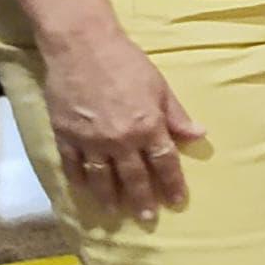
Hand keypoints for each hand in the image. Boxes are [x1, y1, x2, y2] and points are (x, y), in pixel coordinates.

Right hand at [41, 26, 202, 221]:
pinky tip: (84, 190)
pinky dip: (79, 180)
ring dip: (109, 198)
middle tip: (147, 218)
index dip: (173, 184)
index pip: (164, 163)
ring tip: (113, 212)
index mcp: (148, 127)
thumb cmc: (126, 62)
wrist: (81, 46)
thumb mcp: (159, 86)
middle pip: (134, 178)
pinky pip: (73, 166)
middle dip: (142, 200)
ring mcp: (91, 141)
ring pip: (102, 179)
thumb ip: (176, 115)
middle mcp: (120, 140)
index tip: (178, 201)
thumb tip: (199, 135)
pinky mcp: (66, 135)